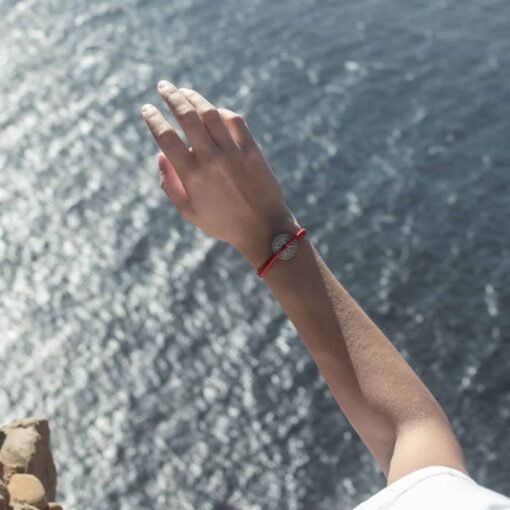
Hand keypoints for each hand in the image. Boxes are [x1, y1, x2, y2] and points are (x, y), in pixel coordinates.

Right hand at [141, 80, 298, 267]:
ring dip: (194, 98)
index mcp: (192, 175)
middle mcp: (211, 159)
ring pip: (210, 113)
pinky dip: (222, 112)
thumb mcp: (189, 212)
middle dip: (171, 96)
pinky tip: (214, 111)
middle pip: (186, 116)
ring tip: (184, 91)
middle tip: (163, 86)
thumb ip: (170, 184)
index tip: (147, 109)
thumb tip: (160, 155)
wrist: (263, 229)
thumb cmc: (224, 223)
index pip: (166, 137)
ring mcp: (233, 153)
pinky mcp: (252, 150)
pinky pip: (235, 121)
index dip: (153, 119)